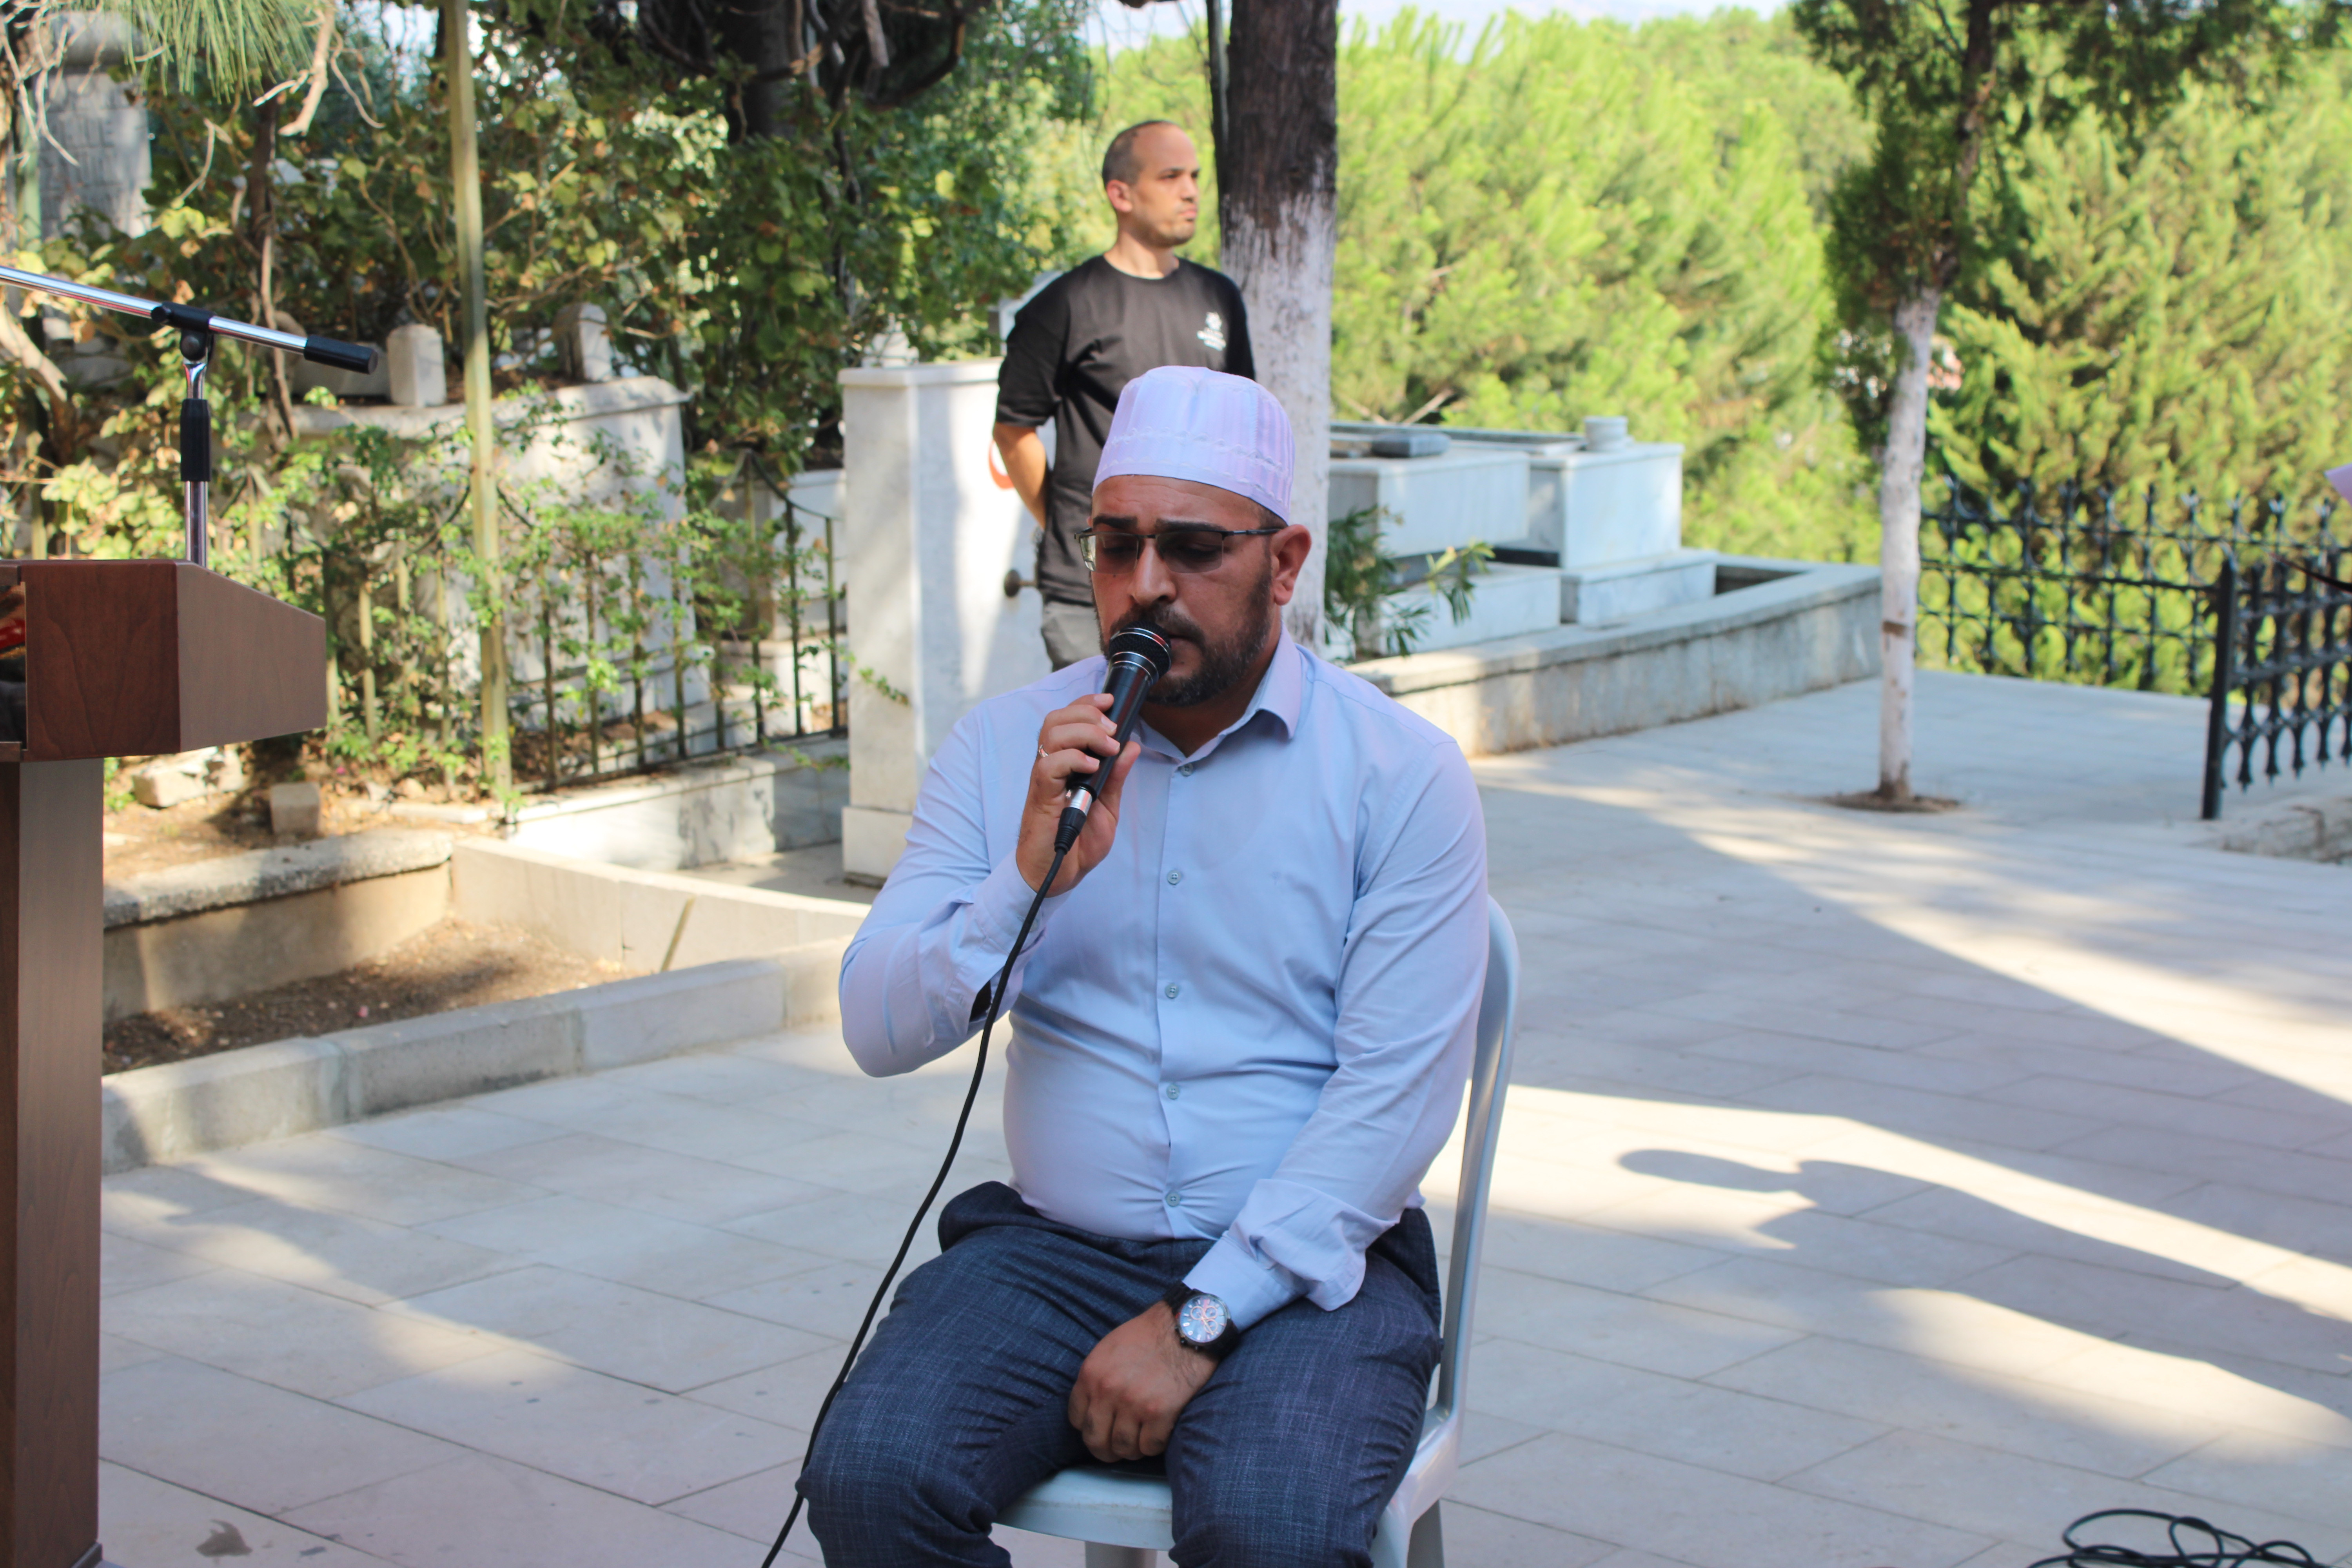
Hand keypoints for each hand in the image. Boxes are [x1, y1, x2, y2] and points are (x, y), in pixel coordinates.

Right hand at [1019, 692, 1140, 894]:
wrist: (1059, 874)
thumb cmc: (1078, 841)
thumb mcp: (1107, 806)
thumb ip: (1117, 776)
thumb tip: (1131, 746)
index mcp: (1065, 764)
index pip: (1067, 719)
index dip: (1085, 703)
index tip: (1109, 700)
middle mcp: (1051, 766)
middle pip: (1056, 719)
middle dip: (1087, 713)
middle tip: (1111, 729)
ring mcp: (1044, 780)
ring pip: (1052, 735)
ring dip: (1084, 732)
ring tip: (1106, 747)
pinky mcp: (1041, 797)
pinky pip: (1049, 766)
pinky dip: (1073, 759)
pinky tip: (1092, 767)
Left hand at [1067, 1302, 1216, 1461]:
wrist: (1185, 1327)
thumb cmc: (1149, 1336)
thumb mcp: (1109, 1350)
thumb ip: (1097, 1379)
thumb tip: (1093, 1409)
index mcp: (1091, 1374)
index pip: (1077, 1420)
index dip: (1089, 1428)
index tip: (1101, 1428)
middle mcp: (1108, 1392)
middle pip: (1096, 1441)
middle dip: (1105, 1449)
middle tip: (1117, 1447)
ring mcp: (1134, 1404)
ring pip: (1123, 1448)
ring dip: (1132, 1449)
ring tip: (1141, 1439)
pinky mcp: (1160, 1413)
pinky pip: (1150, 1447)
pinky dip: (1154, 1445)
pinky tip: (1160, 1431)